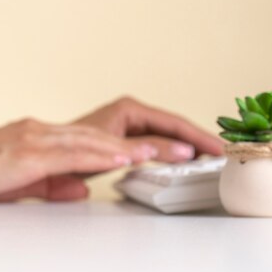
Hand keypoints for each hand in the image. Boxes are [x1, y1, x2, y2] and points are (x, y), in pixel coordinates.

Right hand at [0, 118, 157, 201]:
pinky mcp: (27, 154)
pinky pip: (72, 154)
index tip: (145, 150)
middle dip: (132, 143)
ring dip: (125, 148)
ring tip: (157, 153)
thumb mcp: (17, 182)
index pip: (85, 138)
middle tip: (166, 148)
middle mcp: (38, 131)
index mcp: (35, 135)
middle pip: (95, 136)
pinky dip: (101, 156)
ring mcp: (33, 139)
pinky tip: (123, 159)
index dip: (117, 144)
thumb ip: (51, 183)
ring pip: (89, 141)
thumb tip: (82, 188)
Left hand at [75, 96, 223, 161]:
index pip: (174, 122)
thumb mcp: (118, 150)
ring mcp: (128, 125)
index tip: (218, 147)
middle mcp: (130, 113)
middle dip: (197, 140)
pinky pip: (156, 144)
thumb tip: (183, 150)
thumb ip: (151, 149)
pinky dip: (172, 152)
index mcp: (130, 109)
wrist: (48, 157)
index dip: (198, 136)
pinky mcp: (125, 139)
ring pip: (166, 136)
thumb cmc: (74, 149)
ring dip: (187, 146)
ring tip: (210, 159)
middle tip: (222, 154)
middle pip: (173, 127)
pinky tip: (184, 161)